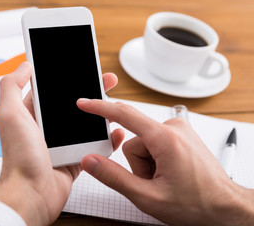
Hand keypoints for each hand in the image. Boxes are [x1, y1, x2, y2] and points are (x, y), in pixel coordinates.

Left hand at [0, 62, 124, 225]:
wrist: (31, 194)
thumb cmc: (19, 158)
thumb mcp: (10, 114)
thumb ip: (12, 86)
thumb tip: (24, 65)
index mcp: (31, 115)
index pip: (52, 91)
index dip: (66, 78)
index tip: (81, 68)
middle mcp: (46, 128)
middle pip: (73, 105)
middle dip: (90, 91)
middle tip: (106, 81)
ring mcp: (61, 144)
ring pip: (86, 124)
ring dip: (101, 114)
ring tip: (116, 104)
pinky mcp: (74, 159)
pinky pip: (94, 146)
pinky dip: (106, 139)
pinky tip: (115, 131)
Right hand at [77, 99, 253, 225]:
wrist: (225, 208)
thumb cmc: (196, 204)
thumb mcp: (147, 196)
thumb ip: (113, 176)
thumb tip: (90, 161)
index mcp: (165, 139)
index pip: (124, 115)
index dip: (99, 108)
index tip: (84, 103)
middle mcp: (174, 128)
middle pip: (134, 140)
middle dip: (137, 163)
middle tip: (153, 182)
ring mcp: (179, 131)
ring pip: (144, 143)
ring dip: (147, 163)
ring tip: (163, 179)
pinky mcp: (181, 135)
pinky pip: (155, 141)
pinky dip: (155, 158)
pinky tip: (168, 172)